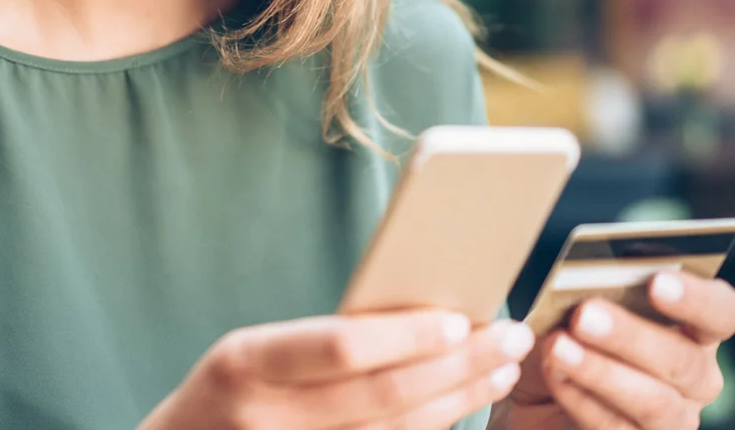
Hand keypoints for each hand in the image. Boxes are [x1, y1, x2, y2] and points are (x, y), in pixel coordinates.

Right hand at [139, 310, 533, 429]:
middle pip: (383, 397)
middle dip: (455, 367)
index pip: (339, 348)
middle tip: (508, 339)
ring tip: (498, 370)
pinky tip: (460, 407)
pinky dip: (429, 429)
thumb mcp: (249, 354)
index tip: (460, 321)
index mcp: (245, 363)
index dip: (405, 336)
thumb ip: (316, 344)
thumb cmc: (226, 393)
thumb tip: (415, 315)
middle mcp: (267, 418)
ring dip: (456, 401)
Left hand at [502, 272, 734, 429]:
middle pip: (684, 361)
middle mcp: (697, 378)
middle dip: (631, 337)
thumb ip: (588, 289)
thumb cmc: (567, 338)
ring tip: (559, 347)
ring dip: (602, 372)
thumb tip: (579, 278)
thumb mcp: (572, 307)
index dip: (697, 298)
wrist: (538, 398)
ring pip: (656, 402)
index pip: (722, 312)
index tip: (658, 282)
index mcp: (695, 330)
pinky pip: (617, 429)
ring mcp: (674, 420)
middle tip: (585, 315)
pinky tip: (555, 375)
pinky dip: (581, 399)